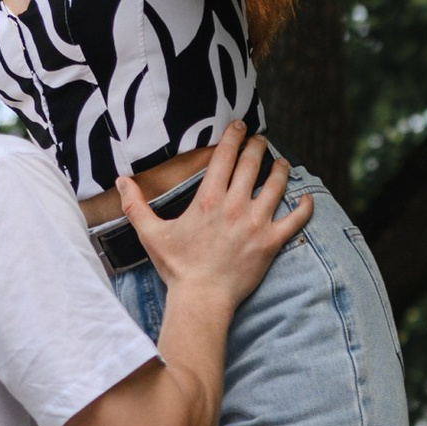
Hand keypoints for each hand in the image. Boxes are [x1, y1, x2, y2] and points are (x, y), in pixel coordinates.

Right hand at [118, 126, 312, 309]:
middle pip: (252, 164)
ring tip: (282, 161)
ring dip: (281, 169)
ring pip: (276, 185)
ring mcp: (256, 223)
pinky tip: (307, 197)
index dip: (234, 137)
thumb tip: (120, 181)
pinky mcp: (271, 242)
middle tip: (260, 139)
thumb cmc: (177, 268)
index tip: (240, 126)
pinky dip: (304, 207)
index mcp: (208, 200)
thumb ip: (135, 206)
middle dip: (258, 146)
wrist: (202, 299)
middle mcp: (235, 206)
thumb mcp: (151, 234)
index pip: (225, 157)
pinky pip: (295, 220)